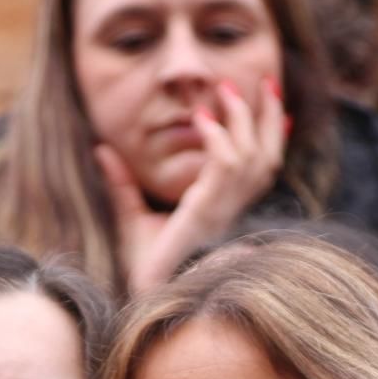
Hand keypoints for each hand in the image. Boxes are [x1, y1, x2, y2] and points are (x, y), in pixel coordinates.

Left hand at [98, 75, 287, 296]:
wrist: (141, 297)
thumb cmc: (140, 268)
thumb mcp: (130, 216)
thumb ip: (122, 184)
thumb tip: (101, 149)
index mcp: (222, 213)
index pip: (262, 170)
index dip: (274, 136)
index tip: (276, 106)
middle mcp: (230, 212)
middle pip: (268, 157)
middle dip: (269, 117)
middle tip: (266, 80)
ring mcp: (222, 213)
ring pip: (254, 156)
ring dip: (243, 118)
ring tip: (226, 89)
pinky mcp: (206, 214)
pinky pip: (225, 165)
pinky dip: (217, 138)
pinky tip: (200, 118)